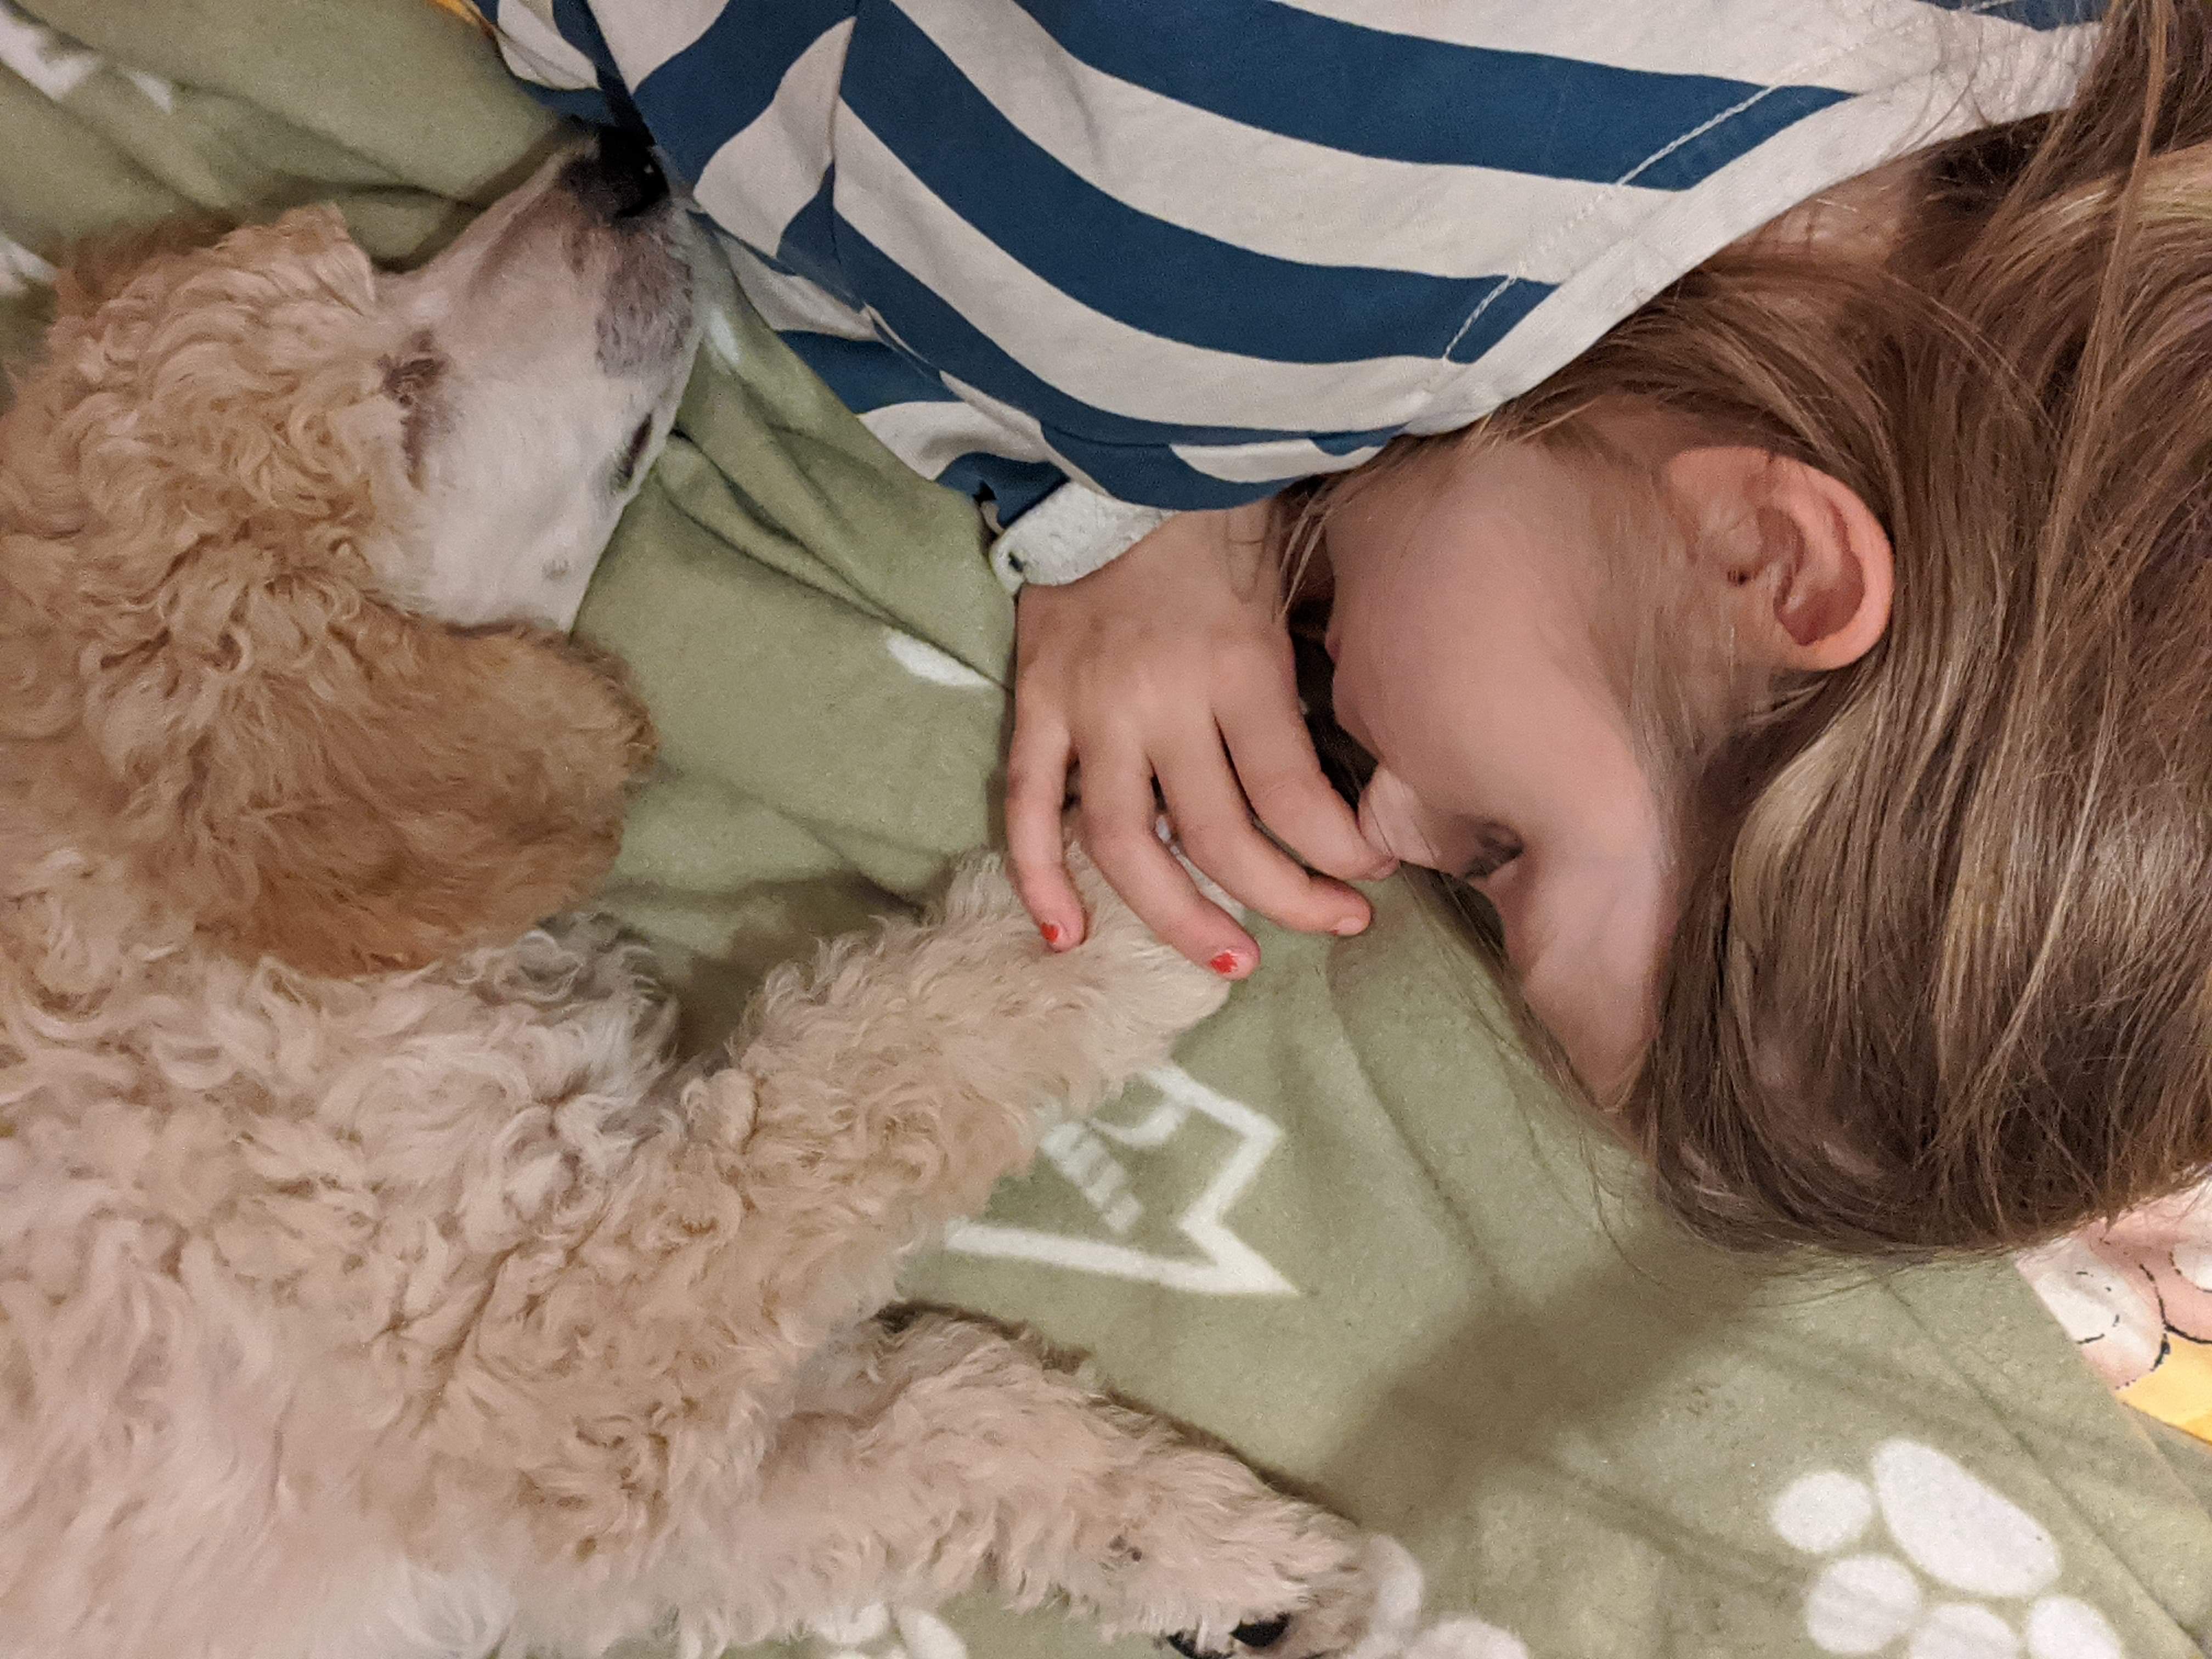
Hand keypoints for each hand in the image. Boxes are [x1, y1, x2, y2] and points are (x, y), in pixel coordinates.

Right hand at [1006, 501, 1395, 975]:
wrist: (1119, 463)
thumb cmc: (1219, 529)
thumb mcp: (1285, 596)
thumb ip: (1301, 685)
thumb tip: (1347, 779)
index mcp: (1237, 668)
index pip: (1292, 797)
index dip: (1338, 853)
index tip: (1373, 872)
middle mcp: (1161, 700)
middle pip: (1221, 838)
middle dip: (1288, 899)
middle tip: (1334, 926)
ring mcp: (1090, 709)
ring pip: (1127, 845)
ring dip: (1180, 918)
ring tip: (1231, 961)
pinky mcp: (1035, 704)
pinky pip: (1028, 807)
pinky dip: (1038, 878)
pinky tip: (1066, 937)